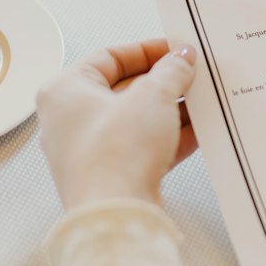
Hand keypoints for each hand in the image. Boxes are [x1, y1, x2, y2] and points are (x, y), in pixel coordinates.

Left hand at [37, 40, 197, 210]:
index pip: (109, 56)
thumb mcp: (153, 96)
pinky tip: (197, 132)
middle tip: (192, 75)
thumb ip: (171, 71)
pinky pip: (142, 148)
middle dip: (163, 82)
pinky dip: (168, 138)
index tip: (176, 50)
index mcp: (65, 90)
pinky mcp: (110, 176)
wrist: (115, 214)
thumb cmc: (116, 152)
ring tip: (200, 102)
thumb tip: (181, 59)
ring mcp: (89, 151)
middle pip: (124, 89)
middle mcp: (70, 120)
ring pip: (135, 120)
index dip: (148, 50)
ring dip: (170, 110)